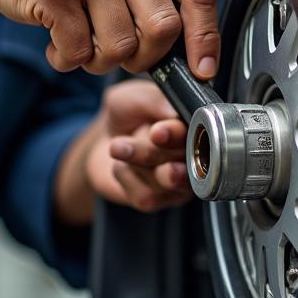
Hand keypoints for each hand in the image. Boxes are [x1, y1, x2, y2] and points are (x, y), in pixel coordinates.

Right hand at [0, 0, 218, 76]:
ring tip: (83, 44)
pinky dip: (69, 60)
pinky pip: (79, 51)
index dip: (206, 36)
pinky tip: (58, 43)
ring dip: (101, 62)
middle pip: (163, 26)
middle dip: (147, 57)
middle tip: (126, 56)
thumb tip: (189, 37)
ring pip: (122, 46)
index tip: (203, 67)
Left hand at [54, 80, 190, 223]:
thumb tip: (172, 110)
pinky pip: (148, 196)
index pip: (197, 132)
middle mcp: (194, 154)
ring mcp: (181, 180)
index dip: (177, 134)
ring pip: (167, 180)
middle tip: (124, 144)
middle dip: (153, 153)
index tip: (156, 132)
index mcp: (193, 124)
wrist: (101, 143)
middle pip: (185, 160)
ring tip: (117, 147)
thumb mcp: (130, 98)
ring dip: (137, 162)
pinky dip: (127, 179)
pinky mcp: (160, 200)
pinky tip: (121, 167)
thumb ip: (151, 100)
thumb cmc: (124, 115)